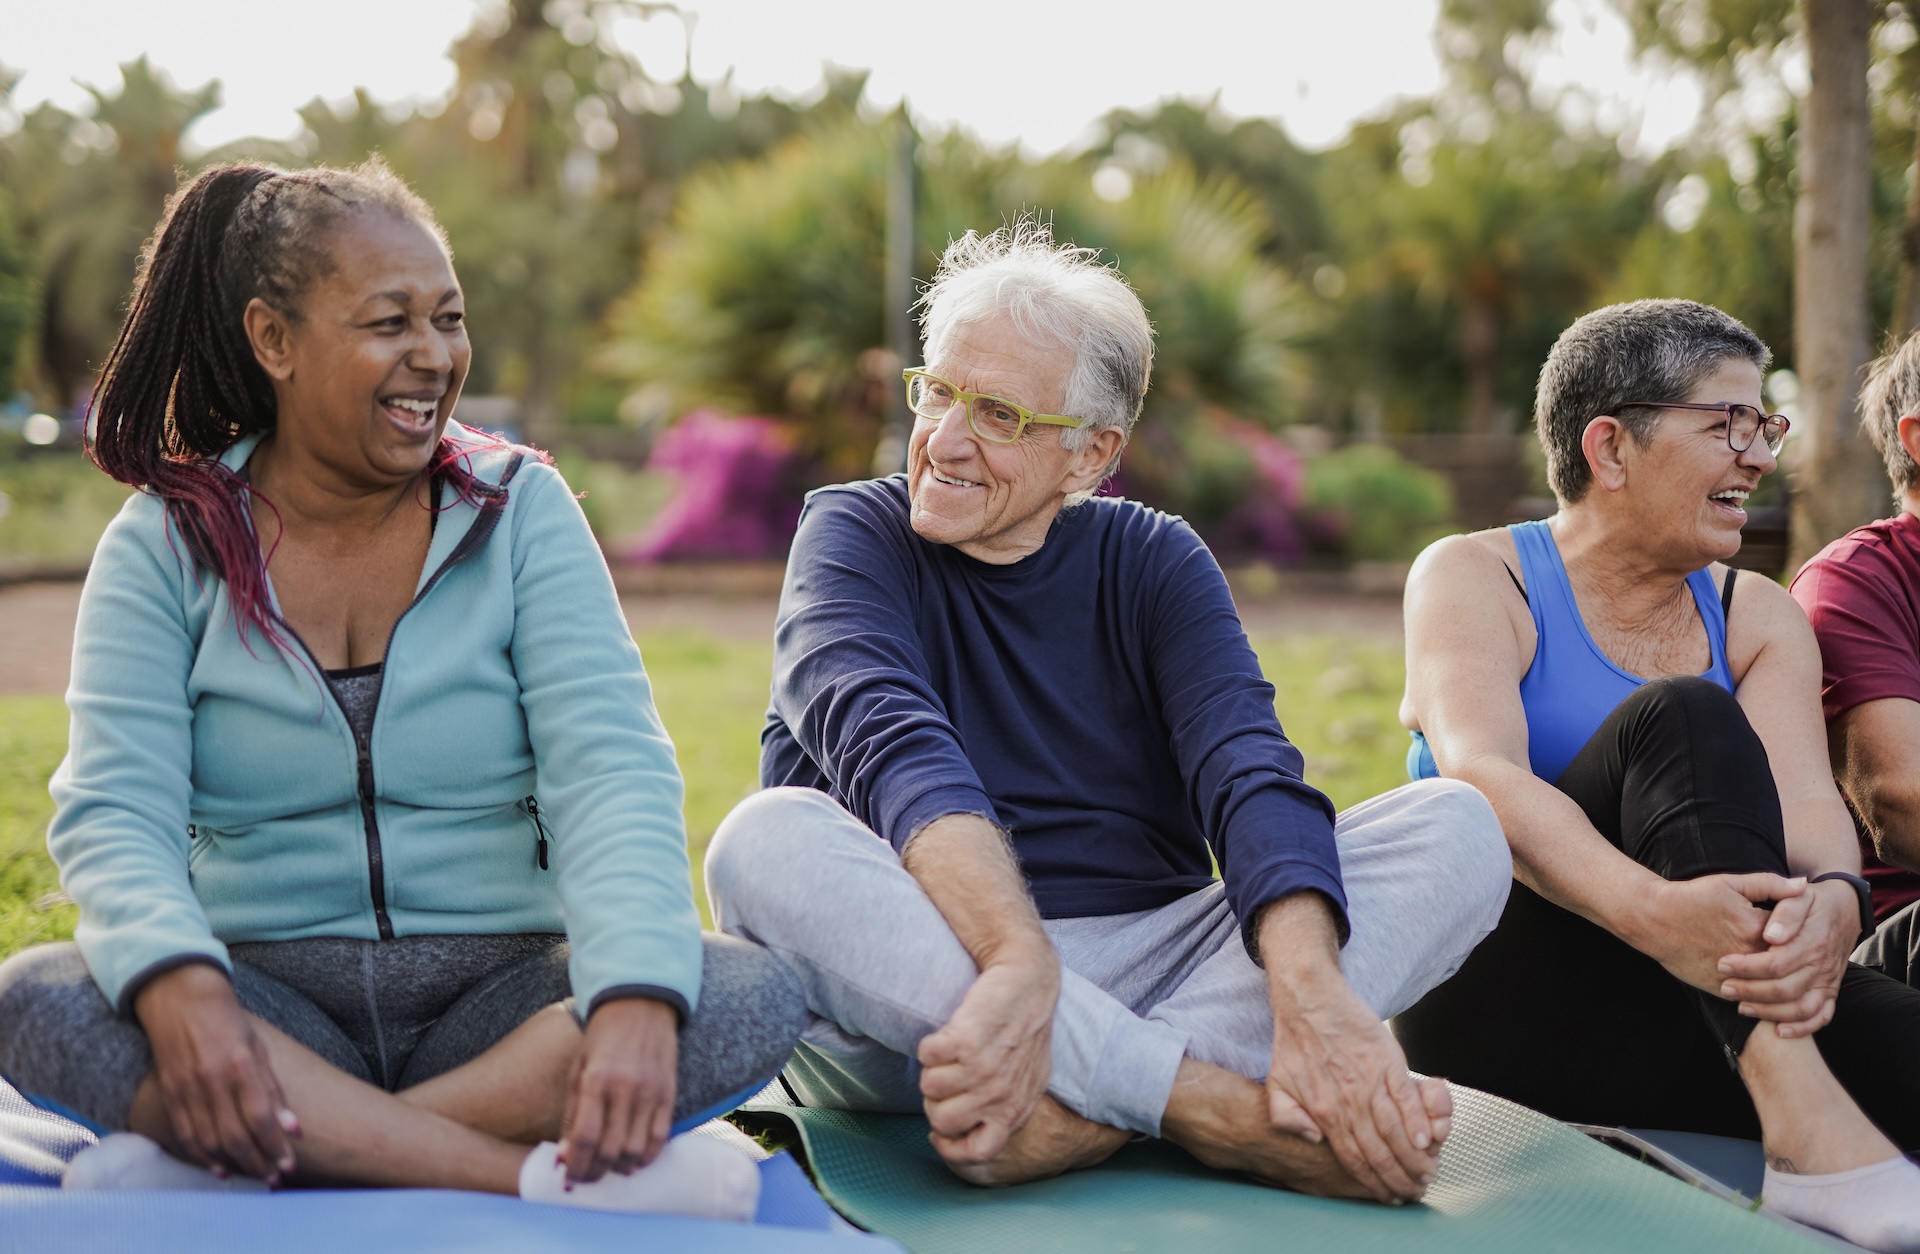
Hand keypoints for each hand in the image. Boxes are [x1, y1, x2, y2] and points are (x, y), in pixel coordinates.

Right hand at [133, 963, 298, 1182]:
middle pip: (235, 1134)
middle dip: (258, 1162)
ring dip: (234, 1164)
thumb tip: (293, 1129)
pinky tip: (219, 1168)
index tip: (287, 1164)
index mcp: (240, 1064)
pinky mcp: (168, 1093)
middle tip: (274, 1179)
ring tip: (254, 1178)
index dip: (274, 1145)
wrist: (180, 999)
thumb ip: (274, 1090)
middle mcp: (211, 1079)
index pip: (259, 1116)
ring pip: (209, 1140)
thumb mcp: (259, 1049)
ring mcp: (186, 1088)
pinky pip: (185, 1133)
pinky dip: (202, 1156)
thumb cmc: (229, 1023)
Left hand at [560, 997, 677, 1183]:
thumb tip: (564, 1157)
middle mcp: (625, 1089)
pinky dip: (647, 1157)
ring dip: (620, 1169)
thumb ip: (572, 1115)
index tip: (568, 1179)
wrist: (640, 1004)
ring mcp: (651, 1092)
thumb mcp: (577, 1069)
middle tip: (586, 1179)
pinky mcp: (669, 1094)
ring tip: (608, 1169)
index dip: (576, 1166)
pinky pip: (661, 1138)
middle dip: (595, 1173)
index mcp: (596, 1080)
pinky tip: (633, 1160)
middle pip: (610, 1150)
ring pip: (636, 1150)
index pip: (585, 1138)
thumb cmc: (602, 1037)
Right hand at [917, 948, 1059, 1165]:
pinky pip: (925, 1056)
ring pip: (929, 1088)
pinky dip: (930, 1044)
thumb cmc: (1024, 1027)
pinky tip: (950, 1032)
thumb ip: (1004, 1108)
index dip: (950, 1147)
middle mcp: (1000, 1094)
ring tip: (953, 1050)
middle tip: (947, 1076)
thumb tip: (968, 1135)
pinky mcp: (965, 1041)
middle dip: (936, 1100)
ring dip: (933, 1068)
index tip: (938, 1132)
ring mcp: (983, 1069)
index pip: (978, 1152)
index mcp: (1016, 1109)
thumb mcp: (1026, 1078)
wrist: (1028, 978)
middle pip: (941, 1120)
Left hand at [1265, 962, 1442, 1202]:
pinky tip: (1427, 1139)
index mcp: (1323, 1112)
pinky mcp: (1386, 1061)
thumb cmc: (1293, 1041)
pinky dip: (1418, 1121)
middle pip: (1378, 1151)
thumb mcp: (1276, 1084)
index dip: (1373, 1182)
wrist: (1308, 998)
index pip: (1352, 1158)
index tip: (1390, 1197)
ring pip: (1395, 1130)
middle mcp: (1348, 1102)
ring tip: (1427, 1173)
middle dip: (1399, 1177)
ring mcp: (1369, 1081)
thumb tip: (1314, 1140)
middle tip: (1415, 1192)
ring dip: (1413, 1156)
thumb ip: (1288, 1118)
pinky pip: (1406, 1098)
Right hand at [1622, 872, 1801, 995]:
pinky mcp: (1720, 989)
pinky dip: (1765, 999)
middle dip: (1802, 964)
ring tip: (1796, 979)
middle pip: (1790, 967)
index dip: (1806, 936)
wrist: (1652, 920)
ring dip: (1787, 986)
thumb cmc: (1691, 898)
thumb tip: (1804, 886)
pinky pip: (1752, 1000)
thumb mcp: (1730, 884)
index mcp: (1755, 928)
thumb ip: (1770, 884)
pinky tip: (1771, 991)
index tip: (1810, 932)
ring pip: (1774, 990)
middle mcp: (1748, 955)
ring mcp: (1734, 976)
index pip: (1797, 937)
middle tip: (1812, 960)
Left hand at [1716, 878, 1856, 1035]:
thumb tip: (1770, 935)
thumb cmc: (1813, 902)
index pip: (1776, 963)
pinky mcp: (1831, 991)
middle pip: (1785, 989)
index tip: (1723, 964)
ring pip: (1801, 1008)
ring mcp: (1829, 981)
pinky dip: (1802, 1028)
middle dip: (1751, 992)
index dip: (1747, 967)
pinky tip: (1778, 1030)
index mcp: (1812, 942)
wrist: (1844, 910)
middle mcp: (1823, 965)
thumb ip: (1785, 912)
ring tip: (1742, 1007)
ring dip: (1770, 1012)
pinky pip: (1822, 1016)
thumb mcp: (1799, 897)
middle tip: (1725, 988)